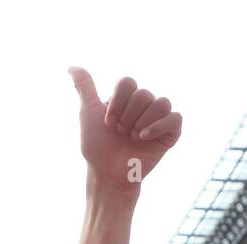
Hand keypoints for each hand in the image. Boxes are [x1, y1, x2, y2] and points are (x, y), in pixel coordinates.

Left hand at [68, 67, 181, 192]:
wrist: (108, 174)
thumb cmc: (98, 147)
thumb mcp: (88, 113)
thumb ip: (85, 88)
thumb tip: (71, 66)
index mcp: (127, 99)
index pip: (127, 82)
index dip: (116, 103)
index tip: (107, 122)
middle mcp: (144, 105)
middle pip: (143, 93)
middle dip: (127, 117)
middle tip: (120, 133)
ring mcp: (158, 118)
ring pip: (161, 102)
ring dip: (141, 122)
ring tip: (132, 138)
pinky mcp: (171, 133)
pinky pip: (174, 118)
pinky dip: (158, 126)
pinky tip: (143, 138)